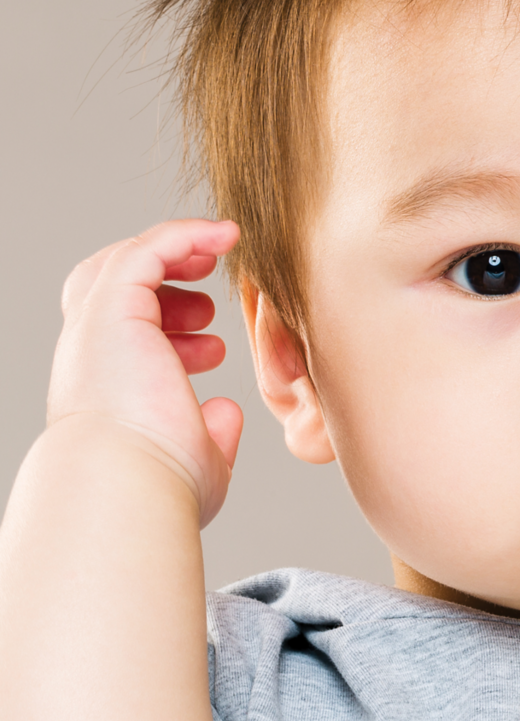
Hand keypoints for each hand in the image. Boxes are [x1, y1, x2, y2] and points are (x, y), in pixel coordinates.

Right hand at [46, 219, 242, 525]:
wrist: (128, 485)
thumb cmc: (159, 485)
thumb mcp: (198, 455)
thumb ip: (211, 430)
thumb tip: (224, 412)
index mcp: (105, 390)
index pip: (124, 339)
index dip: (170, 332)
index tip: (218, 347)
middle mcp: (92, 355)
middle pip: (110, 291)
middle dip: (161, 281)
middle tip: (209, 292)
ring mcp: (96, 329)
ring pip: (122, 263)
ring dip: (175, 253)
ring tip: (219, 256)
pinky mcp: (111, 306)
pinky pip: (147, 250)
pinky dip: (186, 235)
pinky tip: (226, 236)